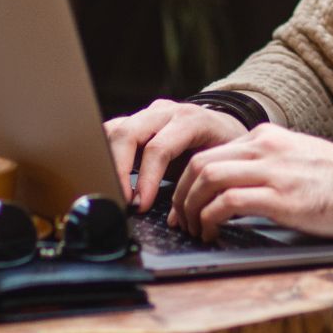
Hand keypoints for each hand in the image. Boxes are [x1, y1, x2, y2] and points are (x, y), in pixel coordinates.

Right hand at [103, 99, 248, 211]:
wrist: (225, 126)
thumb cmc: (223, 148)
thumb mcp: (218, 166)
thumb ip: (194, 189)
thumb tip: (173, 221)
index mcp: (190, 120)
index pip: (158, 148)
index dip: (145, 179)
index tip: (139, 205)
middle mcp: (165, 112)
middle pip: (128, 134)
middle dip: (118, 170)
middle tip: (121, 200)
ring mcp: (148, 113)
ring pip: (114, 130)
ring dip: (109, 161)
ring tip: (112, 190)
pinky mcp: (136, 120)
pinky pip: (112, 132)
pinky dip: (106, 154)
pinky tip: (110, 176)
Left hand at [169, 125, 332, 241]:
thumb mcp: (296, 158)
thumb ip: (266, 164)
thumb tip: (236, 186)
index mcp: (266, 137)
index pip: (211, 152)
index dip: (189, 181)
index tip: (184, 203)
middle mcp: (264, 147)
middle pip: (201, 164)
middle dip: (182, 195)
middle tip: (180, 219)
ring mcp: (272, 170)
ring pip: (208, 179)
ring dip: (192, 208)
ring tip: (193, 229)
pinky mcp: (280, 197)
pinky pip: (227, 202)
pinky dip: (210, 219)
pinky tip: (211, 233)